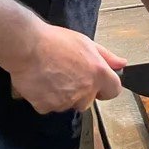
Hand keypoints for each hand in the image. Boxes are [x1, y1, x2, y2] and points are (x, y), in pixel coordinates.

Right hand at [7, 23, 125, 113]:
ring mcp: (65, 100)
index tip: (98, 83)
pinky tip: (42, 82)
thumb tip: (121, 64)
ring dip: (63, 95)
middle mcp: (85, 90)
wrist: (27, 46)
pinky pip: (50, 107)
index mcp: (98, 73)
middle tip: (68, 75)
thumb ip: (107, 57)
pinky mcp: (47, 106)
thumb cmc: (55, 41)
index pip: (114, 91)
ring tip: (52, 75)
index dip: (106, 87)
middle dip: (81, 92)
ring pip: (68, 104)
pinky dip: (46, 98)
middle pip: (89, 100)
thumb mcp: (86, 43)